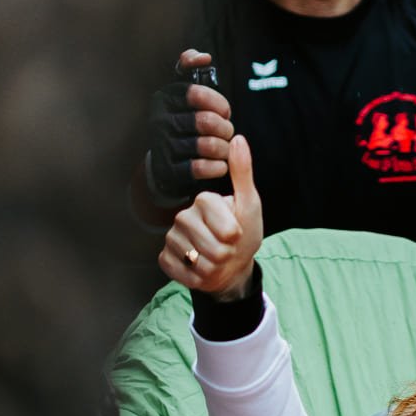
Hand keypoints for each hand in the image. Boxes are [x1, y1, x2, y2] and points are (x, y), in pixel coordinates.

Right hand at [144, 49, 234, 206]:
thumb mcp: (182, 91)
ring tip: (226, 149)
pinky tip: (221, 166)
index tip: (225, 111)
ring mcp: (162, 146)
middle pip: (206, 121)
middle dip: (225, 128)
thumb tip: (204, 57)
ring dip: (224, 149)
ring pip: (206, 145)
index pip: (197, 94)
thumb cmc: (182, 121)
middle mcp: (159, 120)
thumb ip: (190, 67)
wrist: (164, 162)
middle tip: (228, 133)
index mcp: (165, 97)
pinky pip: (199, 168)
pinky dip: (216, 168)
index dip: (219, 103)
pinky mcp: (167, 170)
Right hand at [159, 133, 261, 298]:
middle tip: (226, 250)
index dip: (235, 237)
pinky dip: (196, 277)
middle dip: (226, 255)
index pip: (225, 228)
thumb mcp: (249, 204)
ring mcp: (172, 237)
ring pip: (197, 262)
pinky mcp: (165, 258)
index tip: (236, 233)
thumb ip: (242, 173)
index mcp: (204, 200)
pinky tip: (200, 269)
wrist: (231, 265)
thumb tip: (238, 138)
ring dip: (213, 268)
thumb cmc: (244, 234)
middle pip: (212, 248)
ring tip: (215, 259)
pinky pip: (181, 272)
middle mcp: (183, 215)